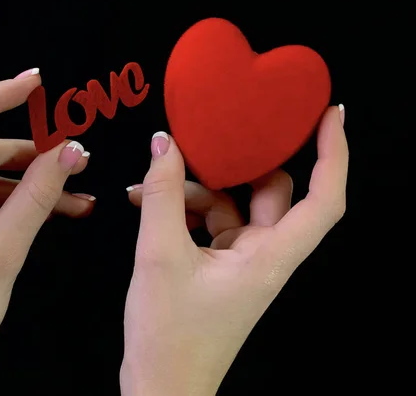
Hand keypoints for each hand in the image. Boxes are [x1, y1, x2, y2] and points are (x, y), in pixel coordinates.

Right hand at [120, 106, 347, 395]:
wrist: (161, 384)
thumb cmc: (169, 334)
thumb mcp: (159, 254)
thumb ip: (163, 194)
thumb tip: (164, 144)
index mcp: (270, 256)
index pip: (323, 199)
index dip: (334, 154)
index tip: (330, 115)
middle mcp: (264, 255)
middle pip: (270, 192)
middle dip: (238, 164)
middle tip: (212, 136)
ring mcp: (243, 260)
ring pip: (232, 204)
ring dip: (195, 189)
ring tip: (152, 184)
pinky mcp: (221, 264)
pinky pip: (211, 220)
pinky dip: (184, 207)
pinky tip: (150, 204)